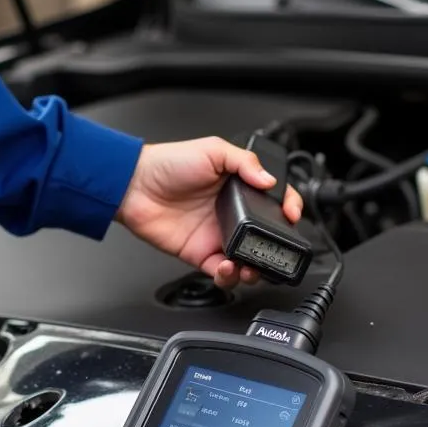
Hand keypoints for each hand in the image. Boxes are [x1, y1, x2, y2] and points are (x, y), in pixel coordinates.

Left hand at [115, 137, 302, 288]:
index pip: (274, 202)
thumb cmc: (168, 163)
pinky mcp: (199, 254)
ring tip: (252, 266)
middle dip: (275, 249)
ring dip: (255, 269)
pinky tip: (227, 266)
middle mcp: (231, 214)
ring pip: (246, 261)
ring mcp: (216, 236)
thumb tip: (269, 180)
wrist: (135, 185)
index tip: (292, 215)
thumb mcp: (213, 150)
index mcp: (239, 189)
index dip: (289, 209)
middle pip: (264, 238)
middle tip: (276, 250)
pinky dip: (228, 276)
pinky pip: (220, 273)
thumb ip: (245, 162)